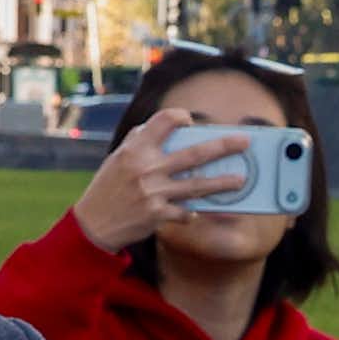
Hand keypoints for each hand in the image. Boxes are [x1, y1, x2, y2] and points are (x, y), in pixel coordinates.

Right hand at [69, 109, 250, 252]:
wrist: (94, 223)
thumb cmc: (108, 187)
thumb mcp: (117, 158)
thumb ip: (138, 141)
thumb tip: (159, 126)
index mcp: (135, 149)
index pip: (164, 121)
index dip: (180, 116)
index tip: (191, 121)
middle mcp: (146, 167)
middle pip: (193, 154)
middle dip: (223, 146)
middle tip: (244, 141)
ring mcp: (154, 192)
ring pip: (197, 185)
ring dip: (222, 183)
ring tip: (241, 180)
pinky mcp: (158, 214)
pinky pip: (186, 212)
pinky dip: (192, 212)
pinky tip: (196, 212)